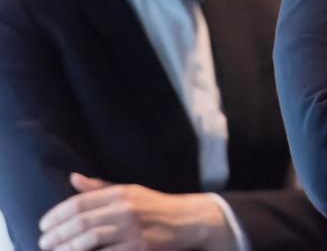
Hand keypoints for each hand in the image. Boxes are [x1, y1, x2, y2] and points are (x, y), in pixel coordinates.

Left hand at [39, 174, 231, 250]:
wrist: (188, 220)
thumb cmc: (154, 206)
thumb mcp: (130, 191)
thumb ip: (100, 188)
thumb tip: (73, 178)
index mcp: (121, 192)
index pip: (79, 202)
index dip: (56, 215)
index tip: (43, 226)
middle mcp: (126, 208)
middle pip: (81, 222)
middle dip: (57, 235)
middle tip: (43, 243)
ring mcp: (132, 229)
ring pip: (89, 240)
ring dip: (66, 248)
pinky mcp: (138, 247)